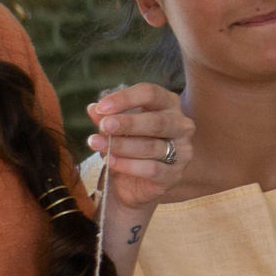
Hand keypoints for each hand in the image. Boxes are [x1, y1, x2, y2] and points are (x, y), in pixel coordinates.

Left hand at [85, 83, 192, 210]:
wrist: (137, 180)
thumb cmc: (130, 143)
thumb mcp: (116, 127)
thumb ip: (106, 118)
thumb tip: (93, 109)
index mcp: (169, 104)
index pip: (150, 94)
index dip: (125, 99)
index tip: (101, 107)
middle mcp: (182, 125)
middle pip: (156, 121)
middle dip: (127, 123)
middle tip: (104, 125)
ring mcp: (182, 151)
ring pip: (152, 146)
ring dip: (122, 145)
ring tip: (97, 144)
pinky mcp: (175, 175)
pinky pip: (152, 169)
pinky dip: (128, 165)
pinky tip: (110, 161)